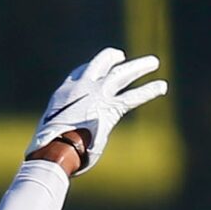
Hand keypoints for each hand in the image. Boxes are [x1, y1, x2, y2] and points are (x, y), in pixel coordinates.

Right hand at [26, 47, 166, 172]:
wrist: (53, 152)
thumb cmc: (49, 151)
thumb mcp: (51, 134)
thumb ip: (64, 129)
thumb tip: (66, 144)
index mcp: (63, 94)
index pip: (78, 73)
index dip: (87, 69)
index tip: (95, 68)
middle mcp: (81, 88)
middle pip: (101, 64)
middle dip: (114, 58)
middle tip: (122, 57)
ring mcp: (97, 95)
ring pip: (122, 74)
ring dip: (140, 67)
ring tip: (154, 62)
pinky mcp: (110, 109)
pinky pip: (133, 97)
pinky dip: (149, 91)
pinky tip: (162, 87)